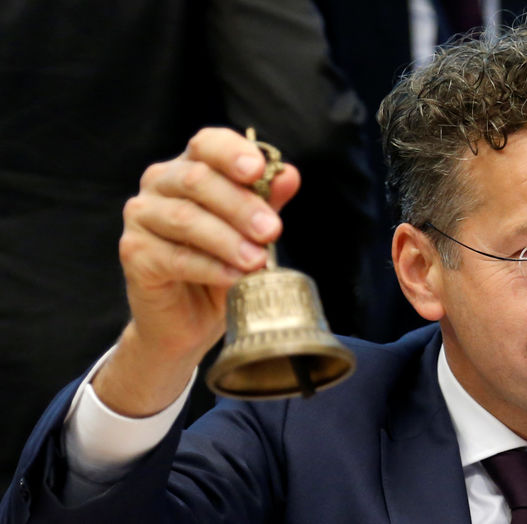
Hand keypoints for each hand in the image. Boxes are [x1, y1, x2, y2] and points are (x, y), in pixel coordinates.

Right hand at [94, 128, 299, 415]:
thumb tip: (289, 175)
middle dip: (240, 205)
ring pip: (186, 218)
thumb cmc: (222, 266)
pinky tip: (235, 277)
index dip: (232, 152)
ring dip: (228, 240)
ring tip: (258, 261)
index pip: (207, 144)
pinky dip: (210, 267)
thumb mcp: (252, 233)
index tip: (258, 169)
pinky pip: (175, 257)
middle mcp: (160, 183)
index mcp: (190, 166)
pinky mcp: (135, 253)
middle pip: (198, 180)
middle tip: (271, 230)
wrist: (189, 320)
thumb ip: (267, 202)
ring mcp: (142, 216)